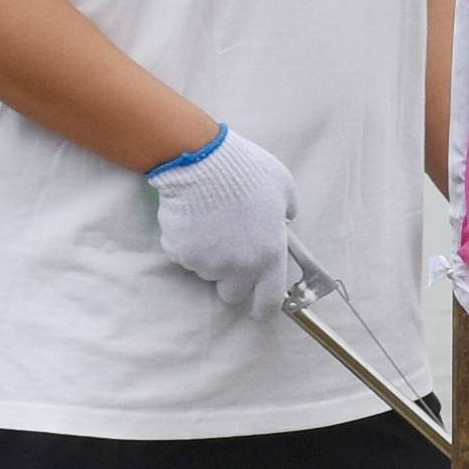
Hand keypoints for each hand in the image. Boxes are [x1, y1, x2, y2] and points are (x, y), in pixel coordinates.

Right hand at [144, 128, 297, 312]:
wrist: (200, 160)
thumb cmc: (246, 170)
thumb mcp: (284, 186)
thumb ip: (287, 212)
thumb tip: (283, 221)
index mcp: (269, 255)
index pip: (269, 301)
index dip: (263, 308)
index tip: (258, 307)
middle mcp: (238, 267)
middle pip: (233, 293)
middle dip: (232, 279)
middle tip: (230, 252)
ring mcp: (207, 263)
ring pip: (207, 273)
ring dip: (210, 257)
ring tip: (211, 223)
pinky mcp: (180, 253)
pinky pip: (185, 256)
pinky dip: (188, 244)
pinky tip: (192, 218)